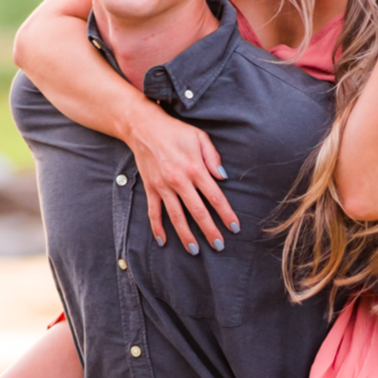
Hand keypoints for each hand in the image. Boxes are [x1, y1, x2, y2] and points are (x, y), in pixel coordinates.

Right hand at [126, 102, 239, 254]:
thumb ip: (213, 158)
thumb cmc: (175, 131)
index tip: (234, 228)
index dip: (226, 214)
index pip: (215, 197)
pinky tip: (163, 241)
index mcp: (195, 168)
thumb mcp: (199, 137)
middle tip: (219, 246)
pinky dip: (157, 228)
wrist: (143, 127)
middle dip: (209, 231)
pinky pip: (154, 212)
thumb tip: (223, 178)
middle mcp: (179, 181)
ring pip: (176, 217)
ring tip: (194, 250)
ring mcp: (163, 187)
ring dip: (185, 235)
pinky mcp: (150, 188)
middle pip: (198, 212)